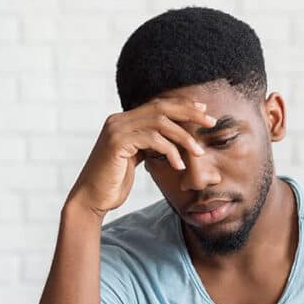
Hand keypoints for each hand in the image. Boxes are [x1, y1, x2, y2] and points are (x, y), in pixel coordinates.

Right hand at [66, 97, 217, 217]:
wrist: (92, 198)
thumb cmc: (115, 182)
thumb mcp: (137, 158)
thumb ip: (150, 144)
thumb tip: (173, 140)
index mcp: (124, 121)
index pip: (158, 105)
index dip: (183, 106)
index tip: (204, 112)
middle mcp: (119, 120)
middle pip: (161, 107)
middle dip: (189, 113)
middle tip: (211, 122)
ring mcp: (116, 129)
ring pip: (160, 122)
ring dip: (184, 136)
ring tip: (199, 152)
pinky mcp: (117, 143)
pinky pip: (152, 140)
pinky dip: (170, 151)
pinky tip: (179, 166)